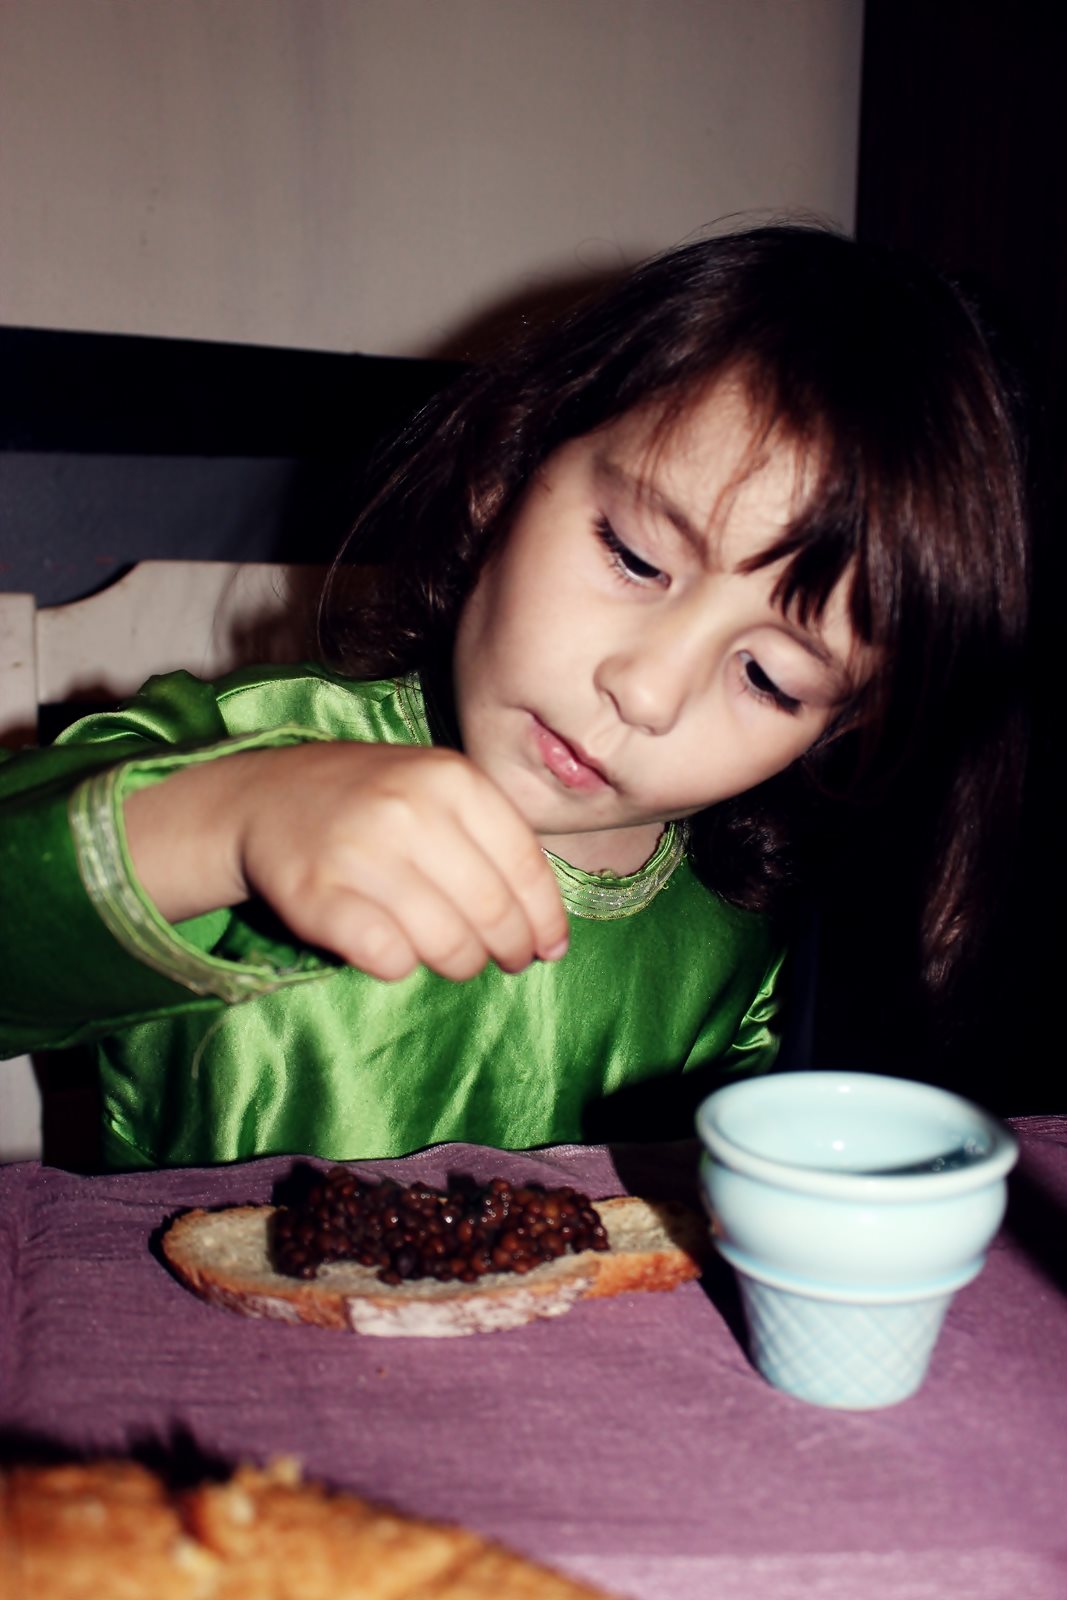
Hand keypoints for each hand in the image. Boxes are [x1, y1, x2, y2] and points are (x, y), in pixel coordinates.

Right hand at [124, 741, 568, 981]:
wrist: (264, 797)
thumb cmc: (370, 799)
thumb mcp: (436, 788)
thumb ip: (493, 839)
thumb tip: (547, 928)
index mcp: (451, 778)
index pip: (525, 866)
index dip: (544, 919)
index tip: (548, 948)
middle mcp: (409, 811)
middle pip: (492, 911)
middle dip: (509, 949)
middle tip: (506, 961)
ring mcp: (361, 853)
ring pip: (447, 943)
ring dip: (460, 963)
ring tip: (453, 958)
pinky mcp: (318, 897)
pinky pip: (389, 958)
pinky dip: (402, 966)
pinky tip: (396, 951)